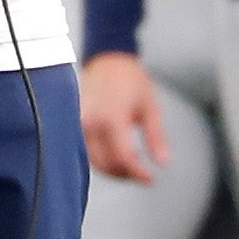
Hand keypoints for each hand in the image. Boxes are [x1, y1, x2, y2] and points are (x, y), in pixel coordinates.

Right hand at [80, 50, 167, 182]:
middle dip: (125, 174)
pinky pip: (86, 152)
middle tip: (142, 174)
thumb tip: (162, 163)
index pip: (124, 158)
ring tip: (131, 166)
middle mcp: (92, 124)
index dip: (138, 173)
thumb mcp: (150, 107)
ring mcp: (80, 125)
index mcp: (112, 118)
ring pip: (94, 162)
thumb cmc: (130, 80)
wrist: (107, 59)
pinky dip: (101, 160)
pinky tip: (115, 157)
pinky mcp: (75, 125)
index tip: (150, 179)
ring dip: (113, 169)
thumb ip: (156, 137)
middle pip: (106, 164)